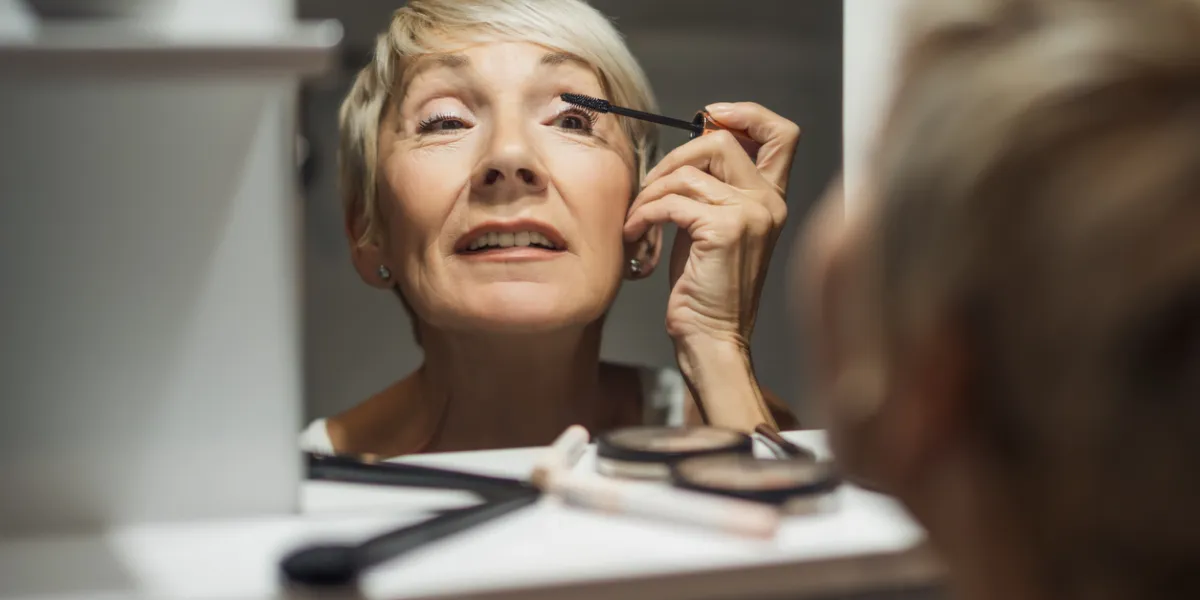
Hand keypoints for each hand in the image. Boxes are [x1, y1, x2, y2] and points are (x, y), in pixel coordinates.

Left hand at [625, 102, 800, 351]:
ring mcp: (750, 215)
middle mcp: (768, 203)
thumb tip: (683, 153)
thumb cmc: (706, 290)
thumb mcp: (713, 229)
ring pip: (688, 174)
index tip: (709, 118)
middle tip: (650, 189)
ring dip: (650, 193)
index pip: (782, 133)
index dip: (746, 114)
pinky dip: (645, 214)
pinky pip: (672, 202)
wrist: (712, 339)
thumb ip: (710, 190)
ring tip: (637, 220)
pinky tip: (637, 234)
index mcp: (772, 200)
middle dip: (674, 157)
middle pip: (721, 142)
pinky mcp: (724, 231)